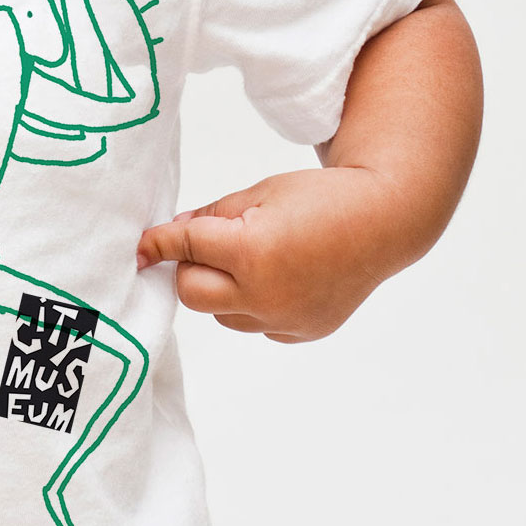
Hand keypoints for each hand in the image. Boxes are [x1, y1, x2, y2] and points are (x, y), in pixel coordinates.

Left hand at [135, 166, 403, 341]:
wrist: (384, 221)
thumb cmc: (322, 198)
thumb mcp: (260, 192)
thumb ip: (211, 217)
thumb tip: (170, 237)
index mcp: (252, 252)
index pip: (185, 248)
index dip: (159, 243)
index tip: (141, 247)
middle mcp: (265, 295)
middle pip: (191, 293)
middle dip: (188, 268)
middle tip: (207, 245)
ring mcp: (284, 320)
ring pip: (221, 314)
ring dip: (221, 289)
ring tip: (252, 259)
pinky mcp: (299, 334)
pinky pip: (254, 325)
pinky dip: (252, 305)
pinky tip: (279, 278)